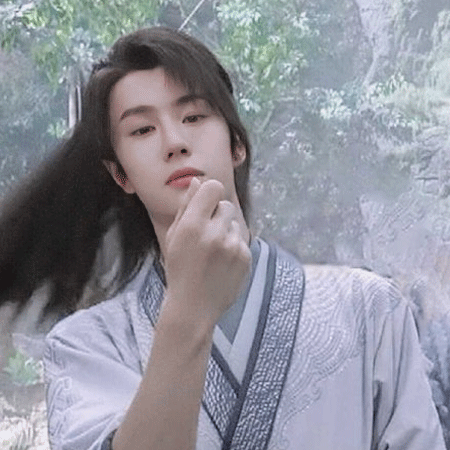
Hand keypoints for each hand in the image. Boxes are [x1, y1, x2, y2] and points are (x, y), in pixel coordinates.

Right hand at [162, 177, 251, 328]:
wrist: (193, 307)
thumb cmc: (179, 269)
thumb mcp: (173, 237)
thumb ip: (185, 207)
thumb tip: (197, 182)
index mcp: (192, 225)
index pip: (213, 187)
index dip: (209, 194)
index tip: (205, 205)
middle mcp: (214, 233)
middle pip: (226, 204)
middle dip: (217, 215)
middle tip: (206, 235)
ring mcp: (232, 246)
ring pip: (234, 223)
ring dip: (225, 231)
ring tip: (213, 253)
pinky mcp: (245, 257)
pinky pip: (242, 239)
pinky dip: (234, 247)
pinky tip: (222, 263)